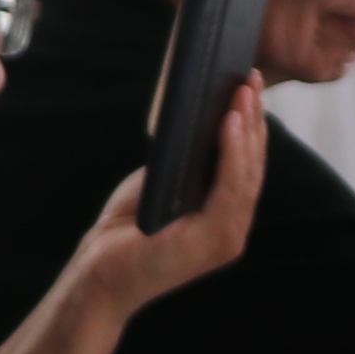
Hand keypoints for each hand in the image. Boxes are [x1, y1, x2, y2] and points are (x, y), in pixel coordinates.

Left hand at [64, 82, 271, 316]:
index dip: (251, 124)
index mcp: (224, 215)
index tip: (248, 86)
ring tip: (242, 92)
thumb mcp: (160, 184)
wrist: (101, 275)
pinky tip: (229, 122)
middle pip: (253, 164)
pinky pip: (230, 187)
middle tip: (249, 78)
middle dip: (253, 117)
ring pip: (247, 173)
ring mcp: (228, 237)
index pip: (248, 164)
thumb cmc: (126, 231)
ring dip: (247, 128)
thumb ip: (185, 162)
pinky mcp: (215, 241)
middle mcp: (233, 227)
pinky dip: (232, 152)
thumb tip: (201, 118)